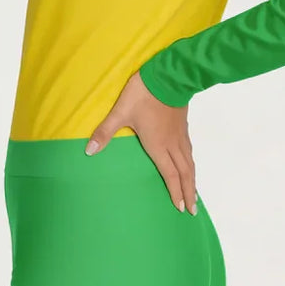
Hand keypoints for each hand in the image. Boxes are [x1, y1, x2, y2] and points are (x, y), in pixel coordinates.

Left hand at [85, 70, 197, 214]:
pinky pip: (189, 150)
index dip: (175, 192)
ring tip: (195, 194)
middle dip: (188, 192)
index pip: (170, 174)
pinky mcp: (182, 125)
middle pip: (184, 173)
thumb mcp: (121, 112)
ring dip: (192, 180)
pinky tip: (190, 163)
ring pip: (190, 162)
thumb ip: (106, 131)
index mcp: (158, 145)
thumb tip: (89, 150)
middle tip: (192, 210)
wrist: (168, 75)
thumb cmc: (144, 95)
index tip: (181, 208)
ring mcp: (179, 134)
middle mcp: (172, 143)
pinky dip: (191, 163)